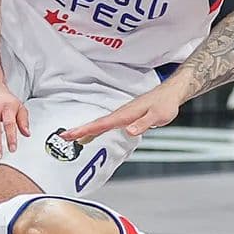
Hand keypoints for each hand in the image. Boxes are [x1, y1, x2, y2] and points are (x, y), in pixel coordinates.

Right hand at [62, 80, 185, 142]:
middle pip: (96, 124)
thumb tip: (129, 130)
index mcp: (126, 114)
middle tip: (64, 137)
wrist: (169, 94)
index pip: (102, 124)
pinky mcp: (124, 117)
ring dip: (85, 130)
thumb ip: (143, 123)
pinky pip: (106, 124)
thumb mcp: (158, 116)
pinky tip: (90, 136)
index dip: (86, 130)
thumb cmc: (165, 104)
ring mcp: (121, 115)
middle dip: (80, 130)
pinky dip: (95, 130)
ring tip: (71, 138)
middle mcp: (121, 114)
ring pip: (99, 124)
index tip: (73, 135)